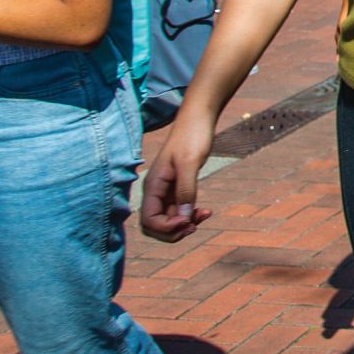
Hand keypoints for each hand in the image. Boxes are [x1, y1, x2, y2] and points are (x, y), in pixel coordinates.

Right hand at [138, 118, 216, 240]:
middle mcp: (155, 191)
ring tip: (204, 216)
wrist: (198, 120)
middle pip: (154, 227)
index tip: (187, 221)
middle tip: (195, 225)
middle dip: (173, 232)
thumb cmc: (192, 136)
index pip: (148, 221)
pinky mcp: (178, 188)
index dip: (166, 228)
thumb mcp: (190, 162)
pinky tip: (206, 211)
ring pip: (168, 221)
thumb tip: (183, 217)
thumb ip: (186, 189)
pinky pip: (179, 211)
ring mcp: (166, 191)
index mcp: (152, 186)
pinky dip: (190, 215)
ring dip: (184, 225)